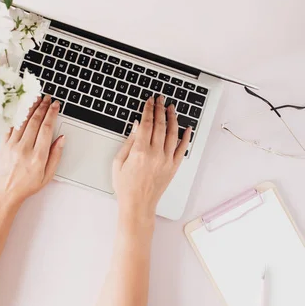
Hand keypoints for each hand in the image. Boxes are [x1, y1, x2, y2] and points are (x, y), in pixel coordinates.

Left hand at [0, 95, 64, 209]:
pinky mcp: (3, 145)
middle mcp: (24, 149)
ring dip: (31, 107)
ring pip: (23, 121)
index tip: (55, 105)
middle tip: (47, 98)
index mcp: (38, 156)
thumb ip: (56, 155)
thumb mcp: (48, 175)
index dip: (52, 114)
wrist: (5, 193)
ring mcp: (12, 146)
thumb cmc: (27, 186)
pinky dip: (18, 116)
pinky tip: (23, 109)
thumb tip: (62, 138)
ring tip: (36, 99)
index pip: (47, 128)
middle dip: (43, 107)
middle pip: (35, 121)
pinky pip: (11, 126)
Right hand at [112, 95, 190, 223]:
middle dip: (160, 109)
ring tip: (171, 108)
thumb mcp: (118, 162)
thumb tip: (137, 126)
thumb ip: (128, 142)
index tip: (149, 101)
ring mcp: (166, 161)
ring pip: (173, 134)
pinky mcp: (173, 167)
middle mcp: (155, 154)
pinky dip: (186, 137)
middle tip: (160, 99)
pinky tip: (187, 128)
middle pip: (160, 125)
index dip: (148, 110)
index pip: (146, 124)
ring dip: (173, 118)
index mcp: (140, 152)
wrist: (137, 205)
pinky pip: (183, 149)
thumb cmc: (125, 186)